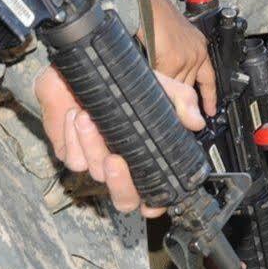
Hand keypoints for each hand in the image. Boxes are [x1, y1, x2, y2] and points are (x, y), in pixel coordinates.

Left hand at [35, 66, 203, 215]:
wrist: (85, 65)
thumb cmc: (123, 81)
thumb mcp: (160, 87)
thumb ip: (181, 101)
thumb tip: (196, 121)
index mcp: (146, 156)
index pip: (154, 193)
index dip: (155, 204)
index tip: (152, 203)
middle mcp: (123, 164)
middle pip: (124, 199)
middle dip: (120, 184)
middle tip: (115, 159)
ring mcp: (96, 160)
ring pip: (96, 172)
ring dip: (92, 145)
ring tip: (88, 117)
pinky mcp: (71, 152)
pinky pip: (74, 158)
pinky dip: (74, 137)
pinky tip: (75, 116)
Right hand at [139, 0, 215, 114]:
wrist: (144, 3)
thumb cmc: (153, 16)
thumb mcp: (173, 39)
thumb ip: (176, 61)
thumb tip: (171, 82)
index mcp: (199, 47)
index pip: (209, 77)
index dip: (210, 96)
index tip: (211, 111)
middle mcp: (197, 53)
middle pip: (188, 86)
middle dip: (178, 96)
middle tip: (169, 102)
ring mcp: (187, 57)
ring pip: (176, 87)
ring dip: (165, 91)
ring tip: (154, 91)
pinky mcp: (173, 59)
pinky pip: (163, 81)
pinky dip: (155, 84)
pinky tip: (147, 82)